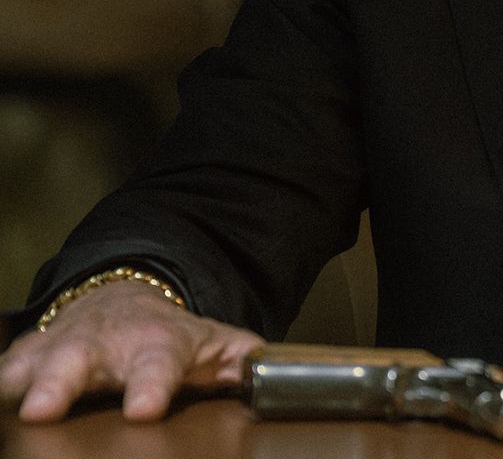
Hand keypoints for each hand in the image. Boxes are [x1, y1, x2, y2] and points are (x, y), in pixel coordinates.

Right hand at [0, 280, 264, 421]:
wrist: (124, 300)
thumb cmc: (171, 336)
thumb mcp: (216, 343)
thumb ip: (243, 361)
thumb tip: (267, 377)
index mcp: (156, 344)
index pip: (157, 365)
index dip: (151, 386)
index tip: (143, 410)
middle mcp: (102, 342)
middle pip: (76, 362)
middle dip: (57, 384)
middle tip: (43, 410)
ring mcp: (61, 345)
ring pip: (32, 362)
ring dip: (20, 383)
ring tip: (14, 407)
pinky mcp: (29, 352)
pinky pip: (10, 365)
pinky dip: (4, 380)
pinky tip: (1, 397)